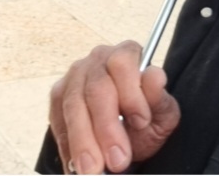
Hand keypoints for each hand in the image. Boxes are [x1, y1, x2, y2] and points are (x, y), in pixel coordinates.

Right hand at [48, 40, 180, 173]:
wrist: (127, 131)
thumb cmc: (144, 118)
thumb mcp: (160, 112)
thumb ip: (158, 97)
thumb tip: (154, 77)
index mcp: (126, 54)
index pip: (122, 62)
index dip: (131, 93)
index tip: (141, 122)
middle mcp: (98, 60)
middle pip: (96, 88)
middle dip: (106, 128)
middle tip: (117, 160)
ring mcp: (75, 76)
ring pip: (74, 105)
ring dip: (83, 141)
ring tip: (93, 169)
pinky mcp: (58, 96)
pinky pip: (58, 119)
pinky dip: (68, 145)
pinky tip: (78, 163)